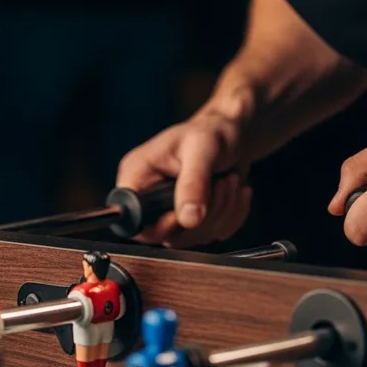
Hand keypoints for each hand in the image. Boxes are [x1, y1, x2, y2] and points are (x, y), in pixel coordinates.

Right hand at [115, 113, 251, 248]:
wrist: (235, 133)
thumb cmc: (213, 130)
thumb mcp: (202, 149)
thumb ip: (193, 183)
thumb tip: (188, 219)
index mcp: (138, 174)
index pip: (130, 217)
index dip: (157, 226)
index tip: (185, 213)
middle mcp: (150, 196)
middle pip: (166, 235)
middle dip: (204, 214)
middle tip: (222, 183)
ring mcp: (171, 210)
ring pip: (193, 236)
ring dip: (223, 211)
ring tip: (230, 180)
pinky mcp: (193, 219)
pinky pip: (213, 235)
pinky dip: (232, 215)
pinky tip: (235, 190)